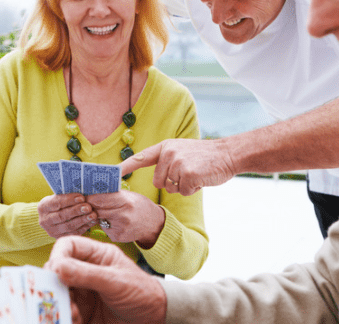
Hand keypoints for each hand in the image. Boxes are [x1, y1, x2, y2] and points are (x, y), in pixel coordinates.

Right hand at [38, 193, 97, 238]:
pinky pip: (74, 233)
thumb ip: (68, 194)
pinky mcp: (61, 237)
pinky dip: (85, 227)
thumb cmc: (62, 201)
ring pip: (69, 226)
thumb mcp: (61, 195)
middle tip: (88, 207)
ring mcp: (52, 231)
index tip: (82, 197)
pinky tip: (92, 221)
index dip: (69, 200)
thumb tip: (83, 188)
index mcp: (43, 207)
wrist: (55, 215)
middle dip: (76, 211)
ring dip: (82, 220)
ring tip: (93, 215)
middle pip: (62, 216)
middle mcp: (44, 220)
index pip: (56, 203)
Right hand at [45, 236, 166, 323]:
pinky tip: (75, 320)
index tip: (54, 271)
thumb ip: (87, 274)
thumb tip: (57, 267)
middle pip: (57, 271)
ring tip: (72, 313)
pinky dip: (64, 317)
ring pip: (58, 294)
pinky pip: (64, 312)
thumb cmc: (142, 292)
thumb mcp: (116, 281)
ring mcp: (83, 292)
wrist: (154, 318)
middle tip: (57, 297)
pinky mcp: (82, 311)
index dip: (58, 255)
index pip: (68, 246)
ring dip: (59, 304)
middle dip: (53, 284)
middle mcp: (86, 271)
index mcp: (96, 255)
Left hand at [86, 190, 164, 247]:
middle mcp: (122, 216)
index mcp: (126, 202)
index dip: (90, 196)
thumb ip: (113, 194)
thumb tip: (94, 189)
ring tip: (102, 210)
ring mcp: (119, 228)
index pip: (100, 198)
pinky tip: (112, 221)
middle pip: (96, 209)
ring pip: (98, 219)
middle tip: (85, 202)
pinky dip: (105, 224)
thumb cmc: (141, 206)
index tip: (84, 194)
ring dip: (97, 215)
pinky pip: (104, 228)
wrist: (154, 224)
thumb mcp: (130, 196)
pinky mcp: (117, 237)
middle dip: (90, 205)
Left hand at [120, 138, 236, 194]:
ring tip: (196, 173)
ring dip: (183, 186)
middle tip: (188, 173)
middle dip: (171, 183)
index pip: (139, 158)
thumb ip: (168, 160)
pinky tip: (201, 178)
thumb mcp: (183, 151)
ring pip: (171, 188)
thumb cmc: (206, 157)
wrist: (228, 154)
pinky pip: (183, 192)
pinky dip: (193, 189)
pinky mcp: (188, 173)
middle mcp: (168, 153)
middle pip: (158, 182)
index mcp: (165, 146)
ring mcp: (178, 162)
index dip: (124, 168)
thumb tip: (158, 179)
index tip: (109, 175)